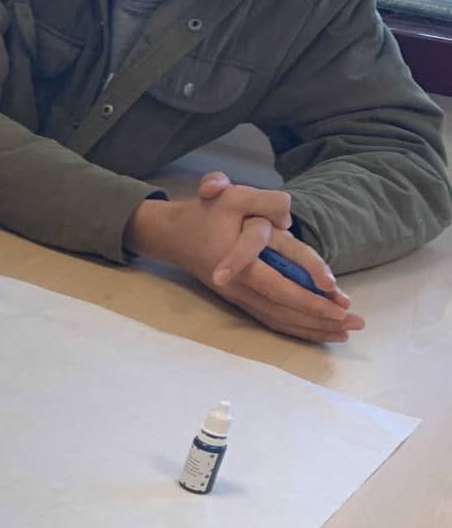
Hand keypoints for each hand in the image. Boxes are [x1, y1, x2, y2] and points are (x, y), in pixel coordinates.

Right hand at [125, 173, 362, 342]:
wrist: (173, 236)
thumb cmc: (206, 213)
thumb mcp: (230, 194)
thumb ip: (263, 200)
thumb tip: (288, 218)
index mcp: (239, 258)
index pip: (274, 273)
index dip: (304, 280)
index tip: (332, 288)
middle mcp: (240, 283)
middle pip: (283, 304)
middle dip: (319, 314)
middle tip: (353, 321)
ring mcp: (239, 296)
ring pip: (279, 318)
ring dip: (313, 327)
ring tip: (345, 332)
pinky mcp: (241, 302)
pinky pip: (272, 320)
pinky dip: (297, 329)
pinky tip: (321, 333)